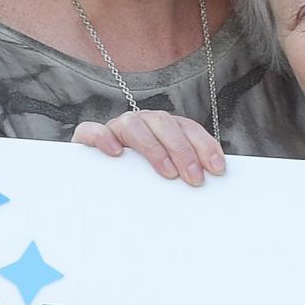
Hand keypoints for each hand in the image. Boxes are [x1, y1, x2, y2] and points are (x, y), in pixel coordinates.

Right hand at [72, 110, 225, 186]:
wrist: (94, 177)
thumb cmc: (137, 177)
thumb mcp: (164, 173)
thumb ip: (183, 172)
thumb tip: (210, 182)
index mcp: (163, 127)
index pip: (187, 128)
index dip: (204, 145)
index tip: (217, 169)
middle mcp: (141, 122)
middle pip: (165, 124)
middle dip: (183, 151)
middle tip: (194, 178)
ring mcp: (115, 127)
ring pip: (134, 125)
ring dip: (153, 147)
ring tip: (166, 171)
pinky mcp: (87, 137)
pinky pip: (92, 130)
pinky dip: (104, 138)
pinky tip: (115, 153)